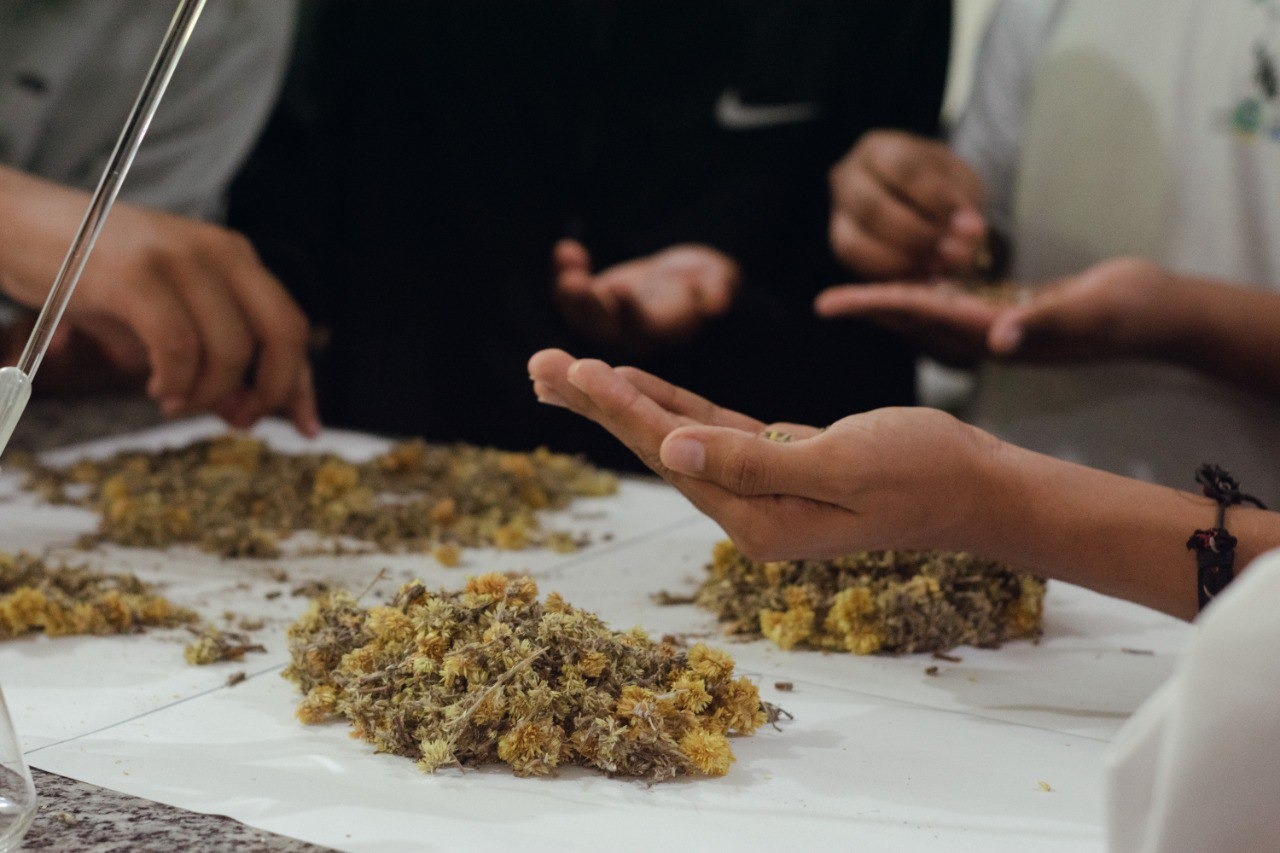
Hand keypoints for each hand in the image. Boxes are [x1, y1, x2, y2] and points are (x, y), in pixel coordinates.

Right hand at [0, 167, 318, 435]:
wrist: (19, 225)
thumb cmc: (93, 276)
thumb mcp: (166, 315)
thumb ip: (210, 355)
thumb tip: (249, 410)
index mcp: (235, 257)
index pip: (289, 325)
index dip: (302, 383)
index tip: (308, 428)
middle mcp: (220, 251)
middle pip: (282, 333)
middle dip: (270, 390)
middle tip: (236, 418)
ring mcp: (179, 258)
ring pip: (231, 348)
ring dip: (208, 393)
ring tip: (175, 401)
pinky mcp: (136, 273)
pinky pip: (180, 345)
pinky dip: (176, 380)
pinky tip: (160, 389)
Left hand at [528, 348, 1002, 559]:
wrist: (978, 485)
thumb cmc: (924, 472)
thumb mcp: (841, 465)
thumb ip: (754, 461)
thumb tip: (672, 450)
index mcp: (759, 522)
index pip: (673, 456)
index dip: (621, 410)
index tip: (573, 371)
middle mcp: (749, 513)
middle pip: (659, 446)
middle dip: (598, 403)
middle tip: (538, 365)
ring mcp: (761, 490)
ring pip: (677, 434)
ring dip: (624, 401)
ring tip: (565, 371)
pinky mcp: (777, 463)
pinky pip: (712, 429)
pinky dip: (672, 403)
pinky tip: (633, 385)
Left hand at [553, 240, 738, 350]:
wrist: (685, 280)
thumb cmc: (706, 280)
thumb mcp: (718, 281)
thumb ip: (717, 290)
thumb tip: (719, 304)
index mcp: (662, 330)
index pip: (641, 327)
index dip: (628, 310)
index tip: (620, 286)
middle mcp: (630, 332)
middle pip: (603, 326)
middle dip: (588, 303)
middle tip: (574, 281)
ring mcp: (608, 318)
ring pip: (582, 313)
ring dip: (570, 291)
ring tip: (568, 258)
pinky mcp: (594, 301)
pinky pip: (573, 294)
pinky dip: (568, 271)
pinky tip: (567, 249)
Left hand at [815, 257, 1186, 366]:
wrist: (1161, 313)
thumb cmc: (1128, 310)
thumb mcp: (1088, 311)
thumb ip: (1044, 322)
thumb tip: (999, 337)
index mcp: (995, 334)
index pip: (920, 316)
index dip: (875, 305)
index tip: (831, 303)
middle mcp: (988, 335)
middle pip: (913, 319)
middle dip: (870, 309)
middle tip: (825, 303)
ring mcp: (999, 328)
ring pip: (930, 313)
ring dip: (892, 303)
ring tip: (852, 297)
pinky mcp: (1011, 314)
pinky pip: (956, 305)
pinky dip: (926, 294)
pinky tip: (907, 285)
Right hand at [829, 130, 985, 278]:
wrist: (919, 201)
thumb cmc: (939, 185)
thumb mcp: (959, 180)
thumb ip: (963, 201)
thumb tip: (968, 233)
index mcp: (879, 148)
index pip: (904, 169)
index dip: (939, 201)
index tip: (973, 227)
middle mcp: (848, 176)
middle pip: (872, 207)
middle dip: (918, 236)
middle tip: (956, 254)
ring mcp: (838, 213)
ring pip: (854, 243)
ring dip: (902, 260)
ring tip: (940, 267)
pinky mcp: (840, 246)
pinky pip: (856, 266)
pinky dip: (891, 274)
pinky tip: (922, 275)